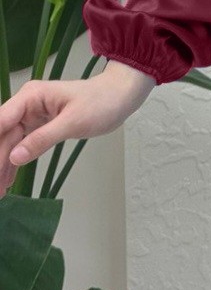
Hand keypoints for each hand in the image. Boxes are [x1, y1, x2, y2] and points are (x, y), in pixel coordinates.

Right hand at [0, 65, 154, 197]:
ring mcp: (32, 116)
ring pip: (10, 144)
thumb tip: (14, 156)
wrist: (120, 96)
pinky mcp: (40, 126)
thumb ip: (43, 138)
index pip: (1, 122)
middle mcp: (27, 105)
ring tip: (0, 192)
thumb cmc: (101, 102)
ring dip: (2, 167)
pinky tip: (8, 182)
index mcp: (31, 96)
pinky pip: (22, 146)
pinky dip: (14, 164)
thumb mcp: (73, 121)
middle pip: (3, 136)